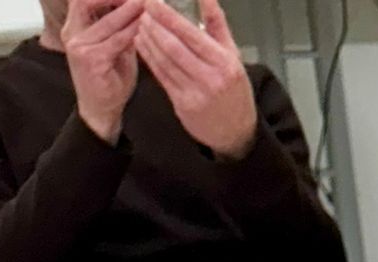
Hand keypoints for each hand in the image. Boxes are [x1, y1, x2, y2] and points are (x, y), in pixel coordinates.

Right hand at [61, 0, 143, 144]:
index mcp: (75, 26)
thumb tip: (137, 5)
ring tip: (146, 4)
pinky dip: (132, 32)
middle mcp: (72, 32)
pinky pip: (116, 41)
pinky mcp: (91, 60)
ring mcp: (79, 46)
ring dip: (128, 10)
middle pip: (86, 0)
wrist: (101, 110)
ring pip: (107, 21)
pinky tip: (145, 27)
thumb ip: (120, 27)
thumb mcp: (115, 47)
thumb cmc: (109, 79)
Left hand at [135, 0, 257, 159]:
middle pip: (173, 47)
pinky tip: (142, 45)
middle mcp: (210, 79)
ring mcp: (195, 94)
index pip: (190, 34)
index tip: (153, 2)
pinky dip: (149, 58)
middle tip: (142, 10)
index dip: (167, 16)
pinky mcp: (183, 105)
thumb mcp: (233, 55)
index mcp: (224, 63)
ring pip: (164, 61)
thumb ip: (217, 24)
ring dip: (148, 40)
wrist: (237, 132)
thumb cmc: (234, 90)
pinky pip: (161, 76)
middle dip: (154, 26)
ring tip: (140, 24)